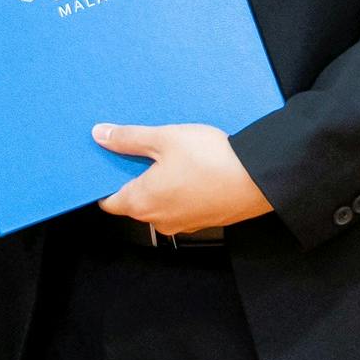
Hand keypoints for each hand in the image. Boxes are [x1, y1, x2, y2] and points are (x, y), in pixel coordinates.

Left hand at [94, 123, 275, 234]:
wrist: (259, 180)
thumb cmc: (212, 160)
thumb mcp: (165, 138)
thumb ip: (129, 138)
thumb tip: (101, 135)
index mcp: (142, 202)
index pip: (108, 201)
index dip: (105, 180)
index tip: (108, 161)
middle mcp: (159, 220)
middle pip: (134, 200)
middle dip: (133, 176)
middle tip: (142, 148)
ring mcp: (182, 223)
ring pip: (159, 202)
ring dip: (159, 181)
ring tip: (171, 154)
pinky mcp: (203, 220)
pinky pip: (181, 205)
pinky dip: (179, 189)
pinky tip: (192, 167)